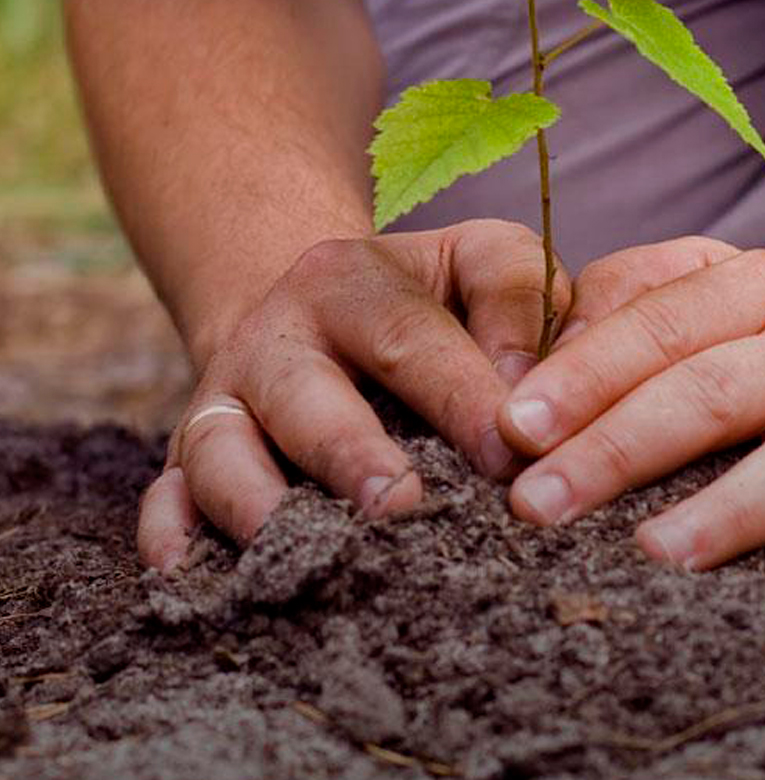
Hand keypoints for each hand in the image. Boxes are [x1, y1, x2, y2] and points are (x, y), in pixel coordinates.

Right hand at [138, 219, 569, 570]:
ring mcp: (224, 396)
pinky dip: (172, 536)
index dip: (460, 398)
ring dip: (261, 505)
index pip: (409, 337)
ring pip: (220, 449)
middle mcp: (276, 334)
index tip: (510, 457)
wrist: (320, 306)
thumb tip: (526, 402)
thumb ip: (517, 301)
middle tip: (405, 510)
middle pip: (305, 395)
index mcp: (351, 280)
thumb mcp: (477, 260)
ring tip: (316, 557)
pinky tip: (194, 577)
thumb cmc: (426, 297)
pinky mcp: (189, 453)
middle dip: (353, 456)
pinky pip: (164, 496)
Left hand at [497, 236, 764, 580]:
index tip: (514, 426)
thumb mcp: (734, 286)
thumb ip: (641, 295)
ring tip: (647, 553)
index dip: (583, 374)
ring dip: (721, 512)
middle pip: (709, 392)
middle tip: (536, 502)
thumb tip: (549, 348)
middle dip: (615, 448)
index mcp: (760, 288)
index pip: (659, 325)